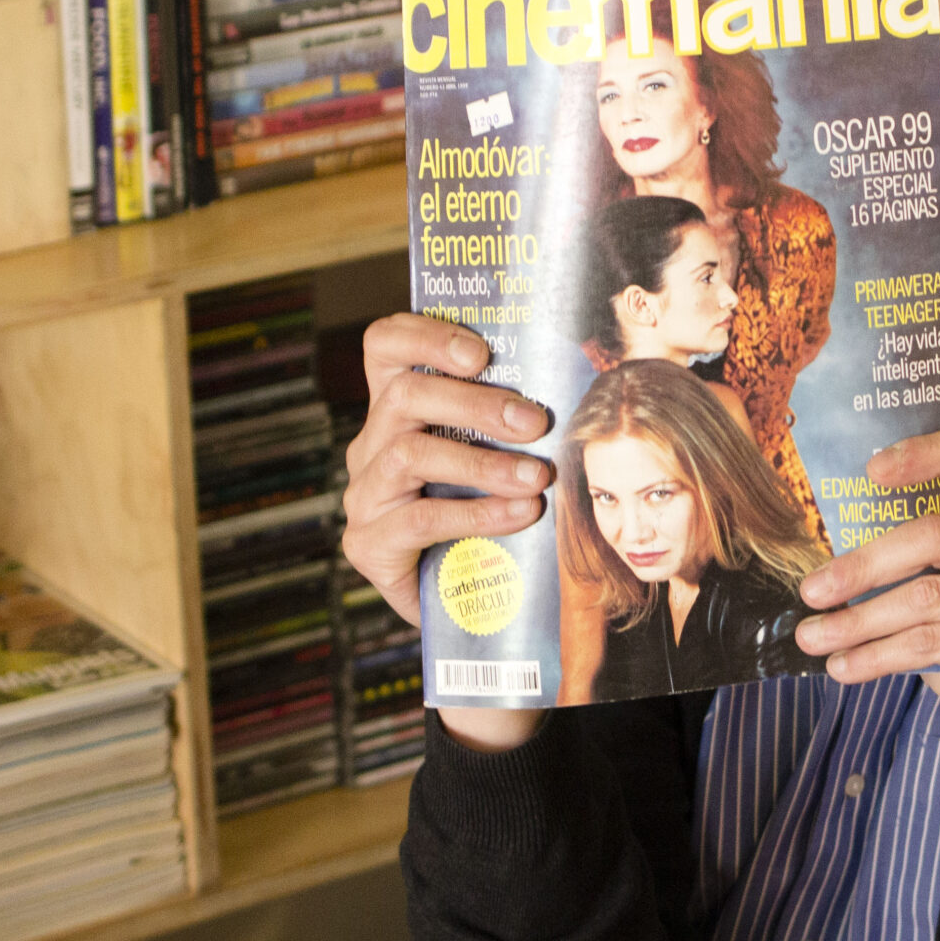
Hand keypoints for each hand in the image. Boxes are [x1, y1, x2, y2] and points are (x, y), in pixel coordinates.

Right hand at [342, 313, 551, 751]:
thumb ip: (511, 419)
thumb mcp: (497, 457)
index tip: (482, 351)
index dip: (425, 336)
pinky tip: (520, 515)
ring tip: (537, 476)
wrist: (466, 605)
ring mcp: (364, 495)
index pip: (385, 345)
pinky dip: (476, 513)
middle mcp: (371, 444)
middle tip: (536, 421)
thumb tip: (575, 379)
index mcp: (396, 408)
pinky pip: (418, 519)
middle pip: (406, 397)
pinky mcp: (368, 545)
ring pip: (410, 455)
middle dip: (477, 404)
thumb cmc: (490, 513)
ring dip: (483, 462)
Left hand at [795, 427, 939, 922]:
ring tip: (814, 638)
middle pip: (934, 535)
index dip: (927, 451)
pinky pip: (928, 643)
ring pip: (922, 598)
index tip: (870, 472)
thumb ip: (922, 567)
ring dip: (856, 622)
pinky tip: (845, 668)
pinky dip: (876, 657)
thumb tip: (834, 559)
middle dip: (862, 565)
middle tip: (811, 591)